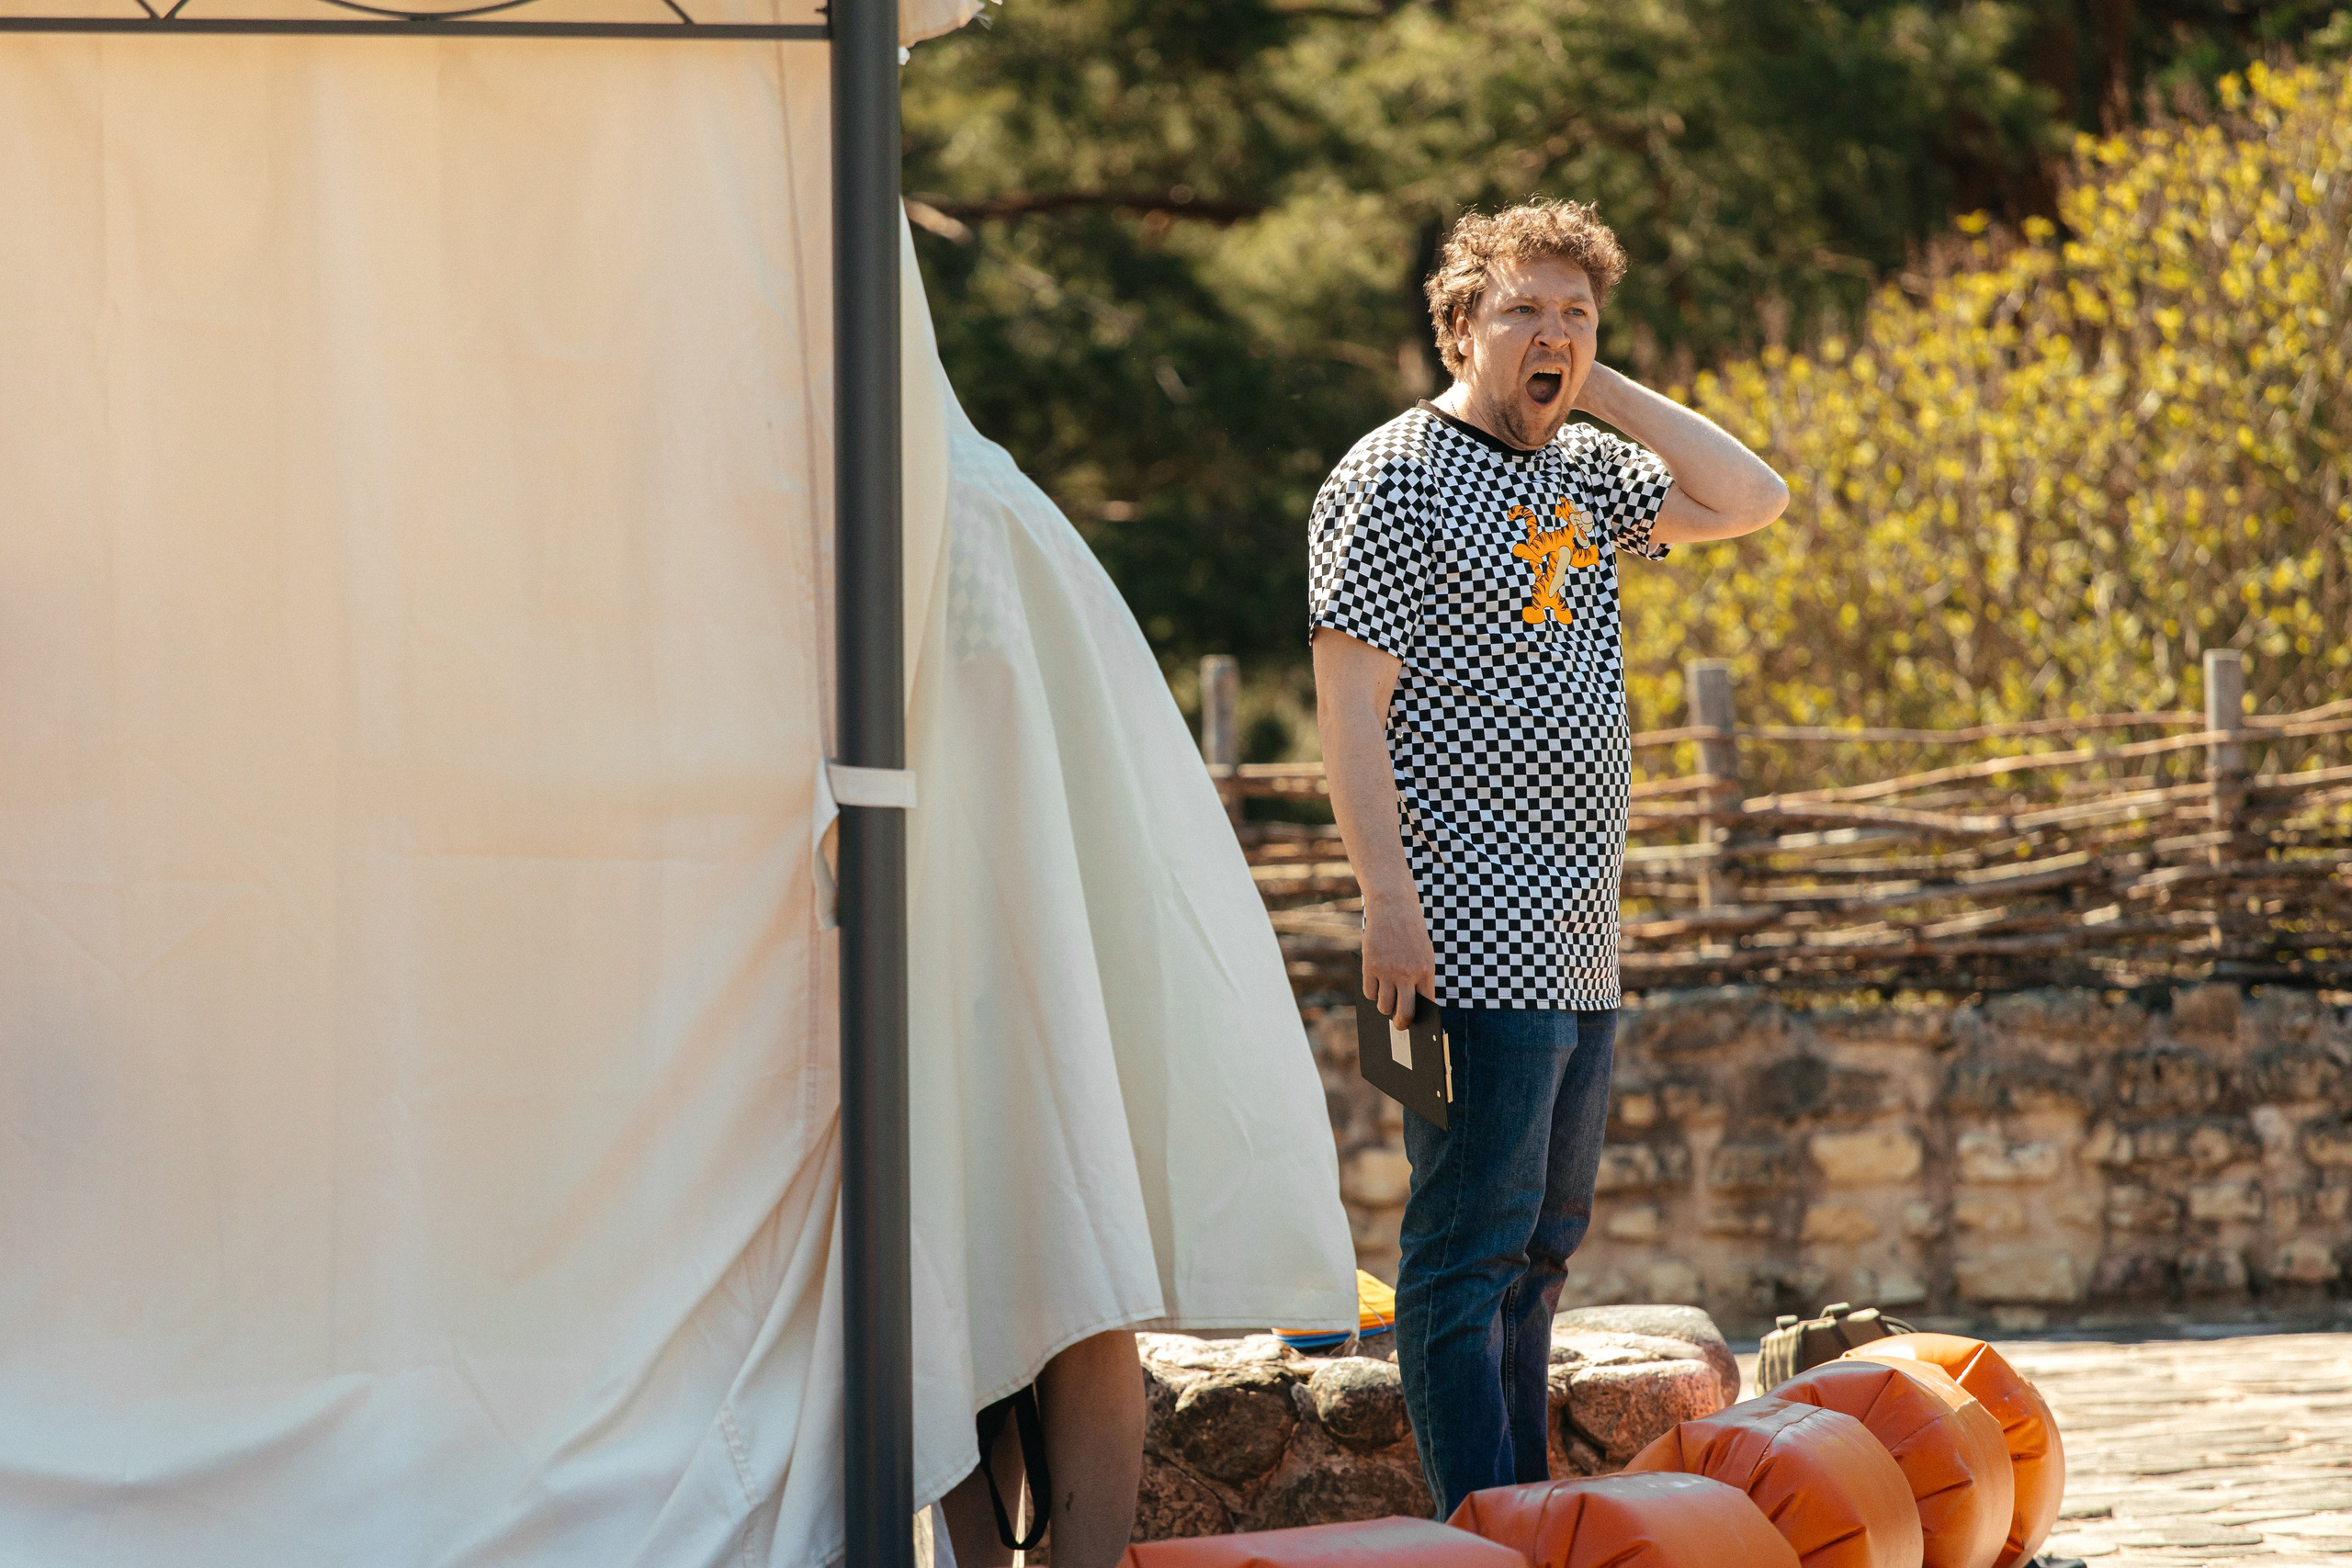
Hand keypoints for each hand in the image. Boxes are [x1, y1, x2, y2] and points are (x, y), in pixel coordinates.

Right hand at [1362, 892, 1436, 1026]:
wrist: (1393, 907)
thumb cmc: (1410, 932)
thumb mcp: (1423, 953)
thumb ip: (1420, 977)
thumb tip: (1412, 1003)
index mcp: (1426, 971)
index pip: (1426, 1004)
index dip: (1421, 1015)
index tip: (1418, 1020)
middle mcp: (1407, 974)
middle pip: (1404, 1012)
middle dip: (1402, 1023)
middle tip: (1399, 1024)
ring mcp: (1387, 971)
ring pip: (1384, 1005)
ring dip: (1384, 1006)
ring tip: (1386, 999)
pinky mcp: (1370, 966)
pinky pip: (1369, 992)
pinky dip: (1371, 993)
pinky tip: (1375, 985)